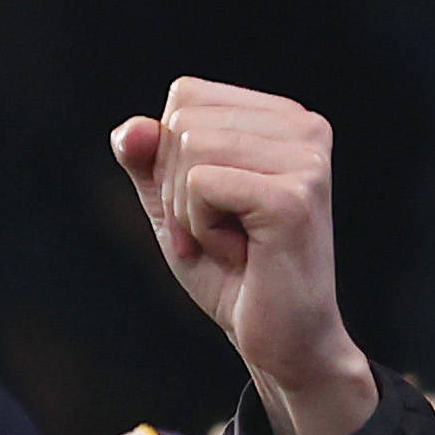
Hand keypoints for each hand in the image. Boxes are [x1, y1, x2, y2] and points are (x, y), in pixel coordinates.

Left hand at [109, 79, 369, 434]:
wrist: (280, 338)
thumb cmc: (231, 271)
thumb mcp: (174, 206)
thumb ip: (147, 161)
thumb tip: (128, 127)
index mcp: (282, 118)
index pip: (184, 97)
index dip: (170, 159)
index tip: (210, 204)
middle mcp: (304, 127)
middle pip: (182, 122)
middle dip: (177, 189)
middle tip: (221, 232)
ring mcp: (306, 159)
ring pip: (188, 150)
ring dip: (189, 212)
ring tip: (232, 242)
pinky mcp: (294, 196)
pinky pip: (201, 186)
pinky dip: (200, 230)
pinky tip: (241, 253)